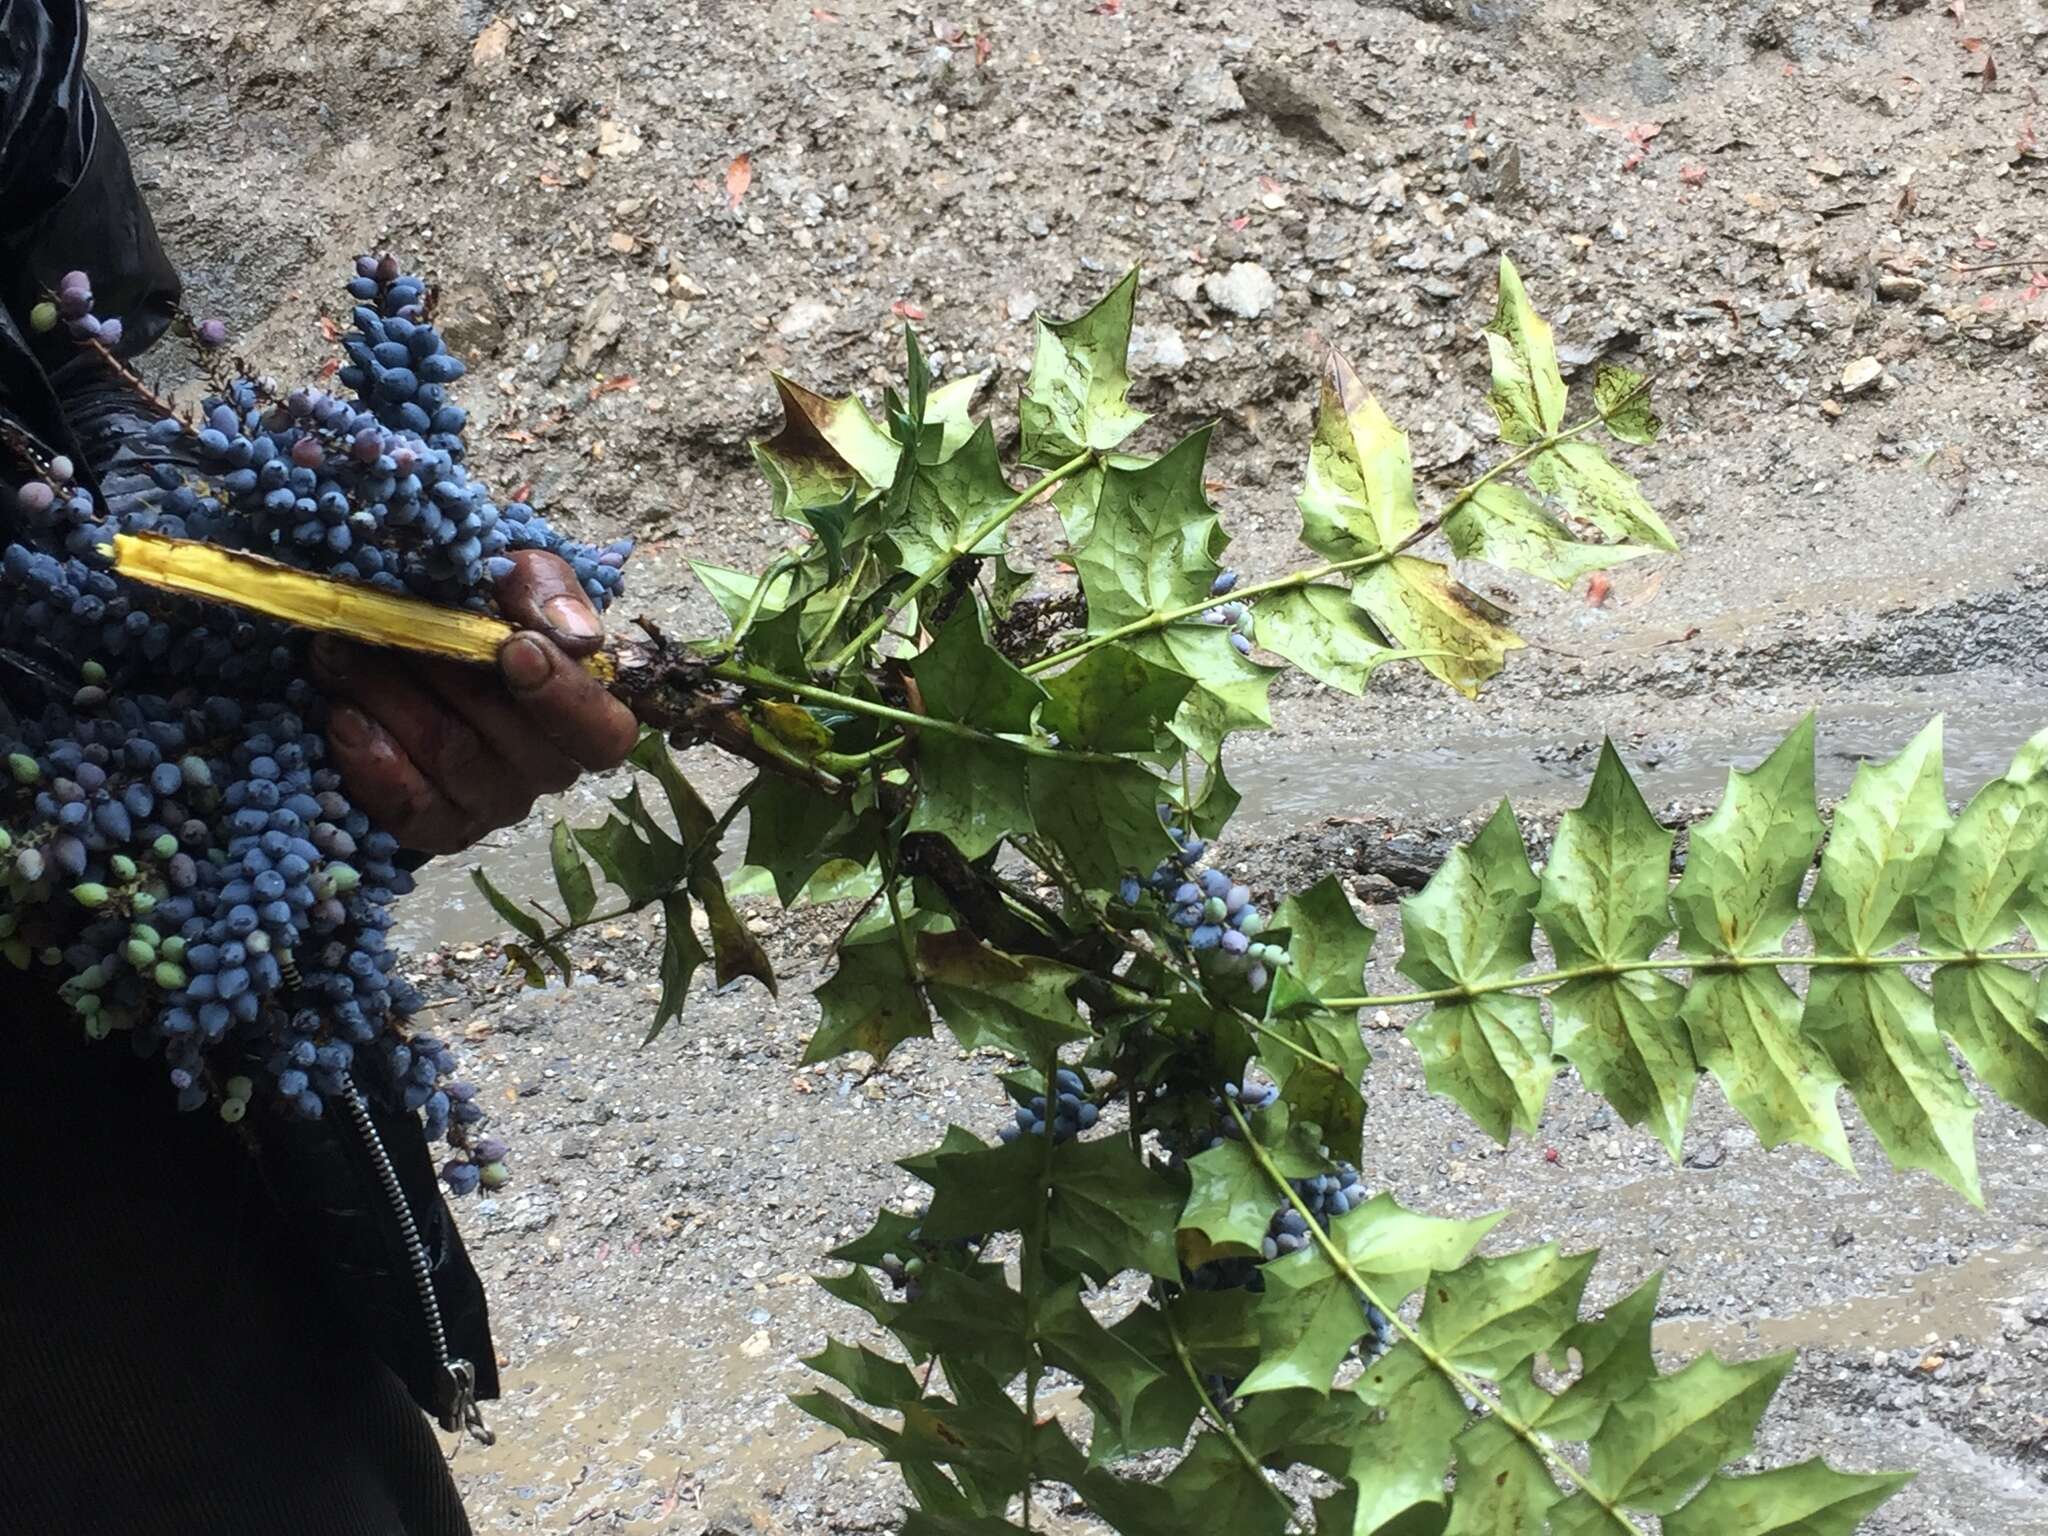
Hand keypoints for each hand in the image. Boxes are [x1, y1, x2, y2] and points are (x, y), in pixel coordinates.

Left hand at [310, 551, 639, 854]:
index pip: (602, 734)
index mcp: (588, 717)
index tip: (514, 649)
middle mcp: (548, 770)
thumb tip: (572, 635)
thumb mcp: (520, 576)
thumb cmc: (484, 607)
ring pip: (451, 760)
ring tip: (339, 653)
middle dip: (444, 675)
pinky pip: (412, 812)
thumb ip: (546, 590)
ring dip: (389, 701)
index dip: (564, 699)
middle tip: (382, 622)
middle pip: (509, 741)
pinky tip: (343, 717)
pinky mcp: (440, 825)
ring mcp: (494, 802)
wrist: (416, 636)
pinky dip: (373, 765)